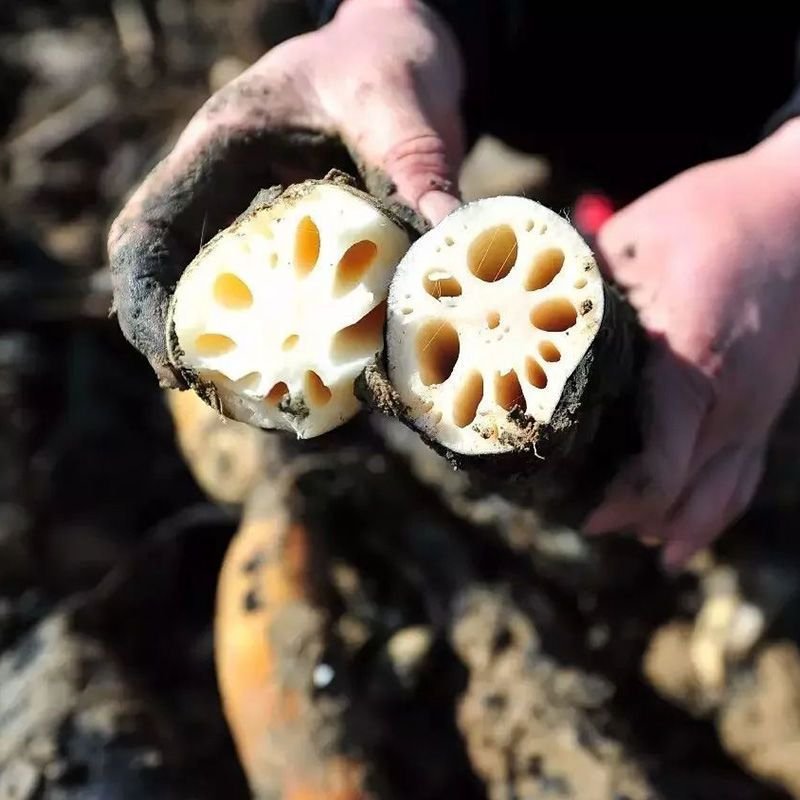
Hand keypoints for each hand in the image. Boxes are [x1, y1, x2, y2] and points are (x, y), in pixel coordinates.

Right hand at [107, 0, 463, 386]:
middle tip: (233, 401)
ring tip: (279, 406)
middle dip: (194, 349)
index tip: (174, 365)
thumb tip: (450, 237)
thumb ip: (415, 165)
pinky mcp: (304, 249)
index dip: (145, 303)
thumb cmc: (383, 61)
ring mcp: (265, 225)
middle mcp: (230, 195)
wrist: (402, 52)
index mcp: (221, 150)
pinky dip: (302, 344)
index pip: (147, 233)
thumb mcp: (395, 101)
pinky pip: (287, 303)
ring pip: (229, 302)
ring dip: (246, 357)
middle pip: (177, 284)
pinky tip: (334, 378)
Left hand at [585, 119, 799, 568]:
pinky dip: (716, 508)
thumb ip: (581, 289)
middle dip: (638, 516)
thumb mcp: (634, 241)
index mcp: (692, 366)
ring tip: (638, 540)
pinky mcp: (772, 401)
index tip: (585, 515)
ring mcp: (760, 406)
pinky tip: (688, 531)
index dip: (622, 503)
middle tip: (588, 520)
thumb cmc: (715, 213)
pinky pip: (746, 473)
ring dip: (680, 525)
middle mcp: (734, 400)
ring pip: (724, 495)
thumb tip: (517, 311)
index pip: (661, 469)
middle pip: (688, 495)